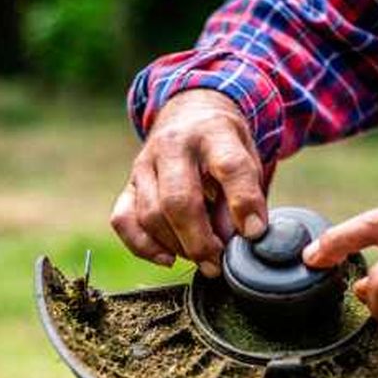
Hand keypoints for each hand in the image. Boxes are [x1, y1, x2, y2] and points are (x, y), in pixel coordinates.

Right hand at [110, 89, 267, 276]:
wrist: (189, 114)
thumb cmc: (224, 145)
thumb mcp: (248, 157)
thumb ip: (244, 195)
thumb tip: (231, 241)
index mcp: (213, 132)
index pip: (229, 167)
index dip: (243, 203)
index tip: (254, 233)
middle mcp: (173, 145)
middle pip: (178, 200)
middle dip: (199, 242)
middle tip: (217, 264)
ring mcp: (145, 164)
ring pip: (150, 215)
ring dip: (177, 247)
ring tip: (201, 257)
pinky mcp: (128, 183)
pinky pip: (123, 220)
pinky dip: (143, 246)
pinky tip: (168, 257)